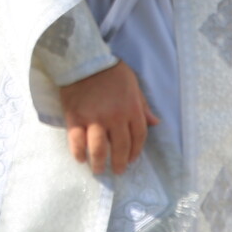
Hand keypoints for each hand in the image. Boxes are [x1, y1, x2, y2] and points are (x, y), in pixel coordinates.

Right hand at [58, 60, 158, 175]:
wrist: (83, 59)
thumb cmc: (110, 71)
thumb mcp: (133, 85)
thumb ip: (143, 106)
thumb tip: (155, 123)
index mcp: (131, 108)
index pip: (138, 136)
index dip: (136, 151)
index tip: (131, 160)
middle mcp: (115, 117)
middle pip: (121, 146)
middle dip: (120, 162)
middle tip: (117, 171)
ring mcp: (94, 118)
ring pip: (99, 148)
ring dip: (99, 162)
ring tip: (98, 170)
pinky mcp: (75, 117)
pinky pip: (77, 140)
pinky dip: (78, 152)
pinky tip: (80, 158)